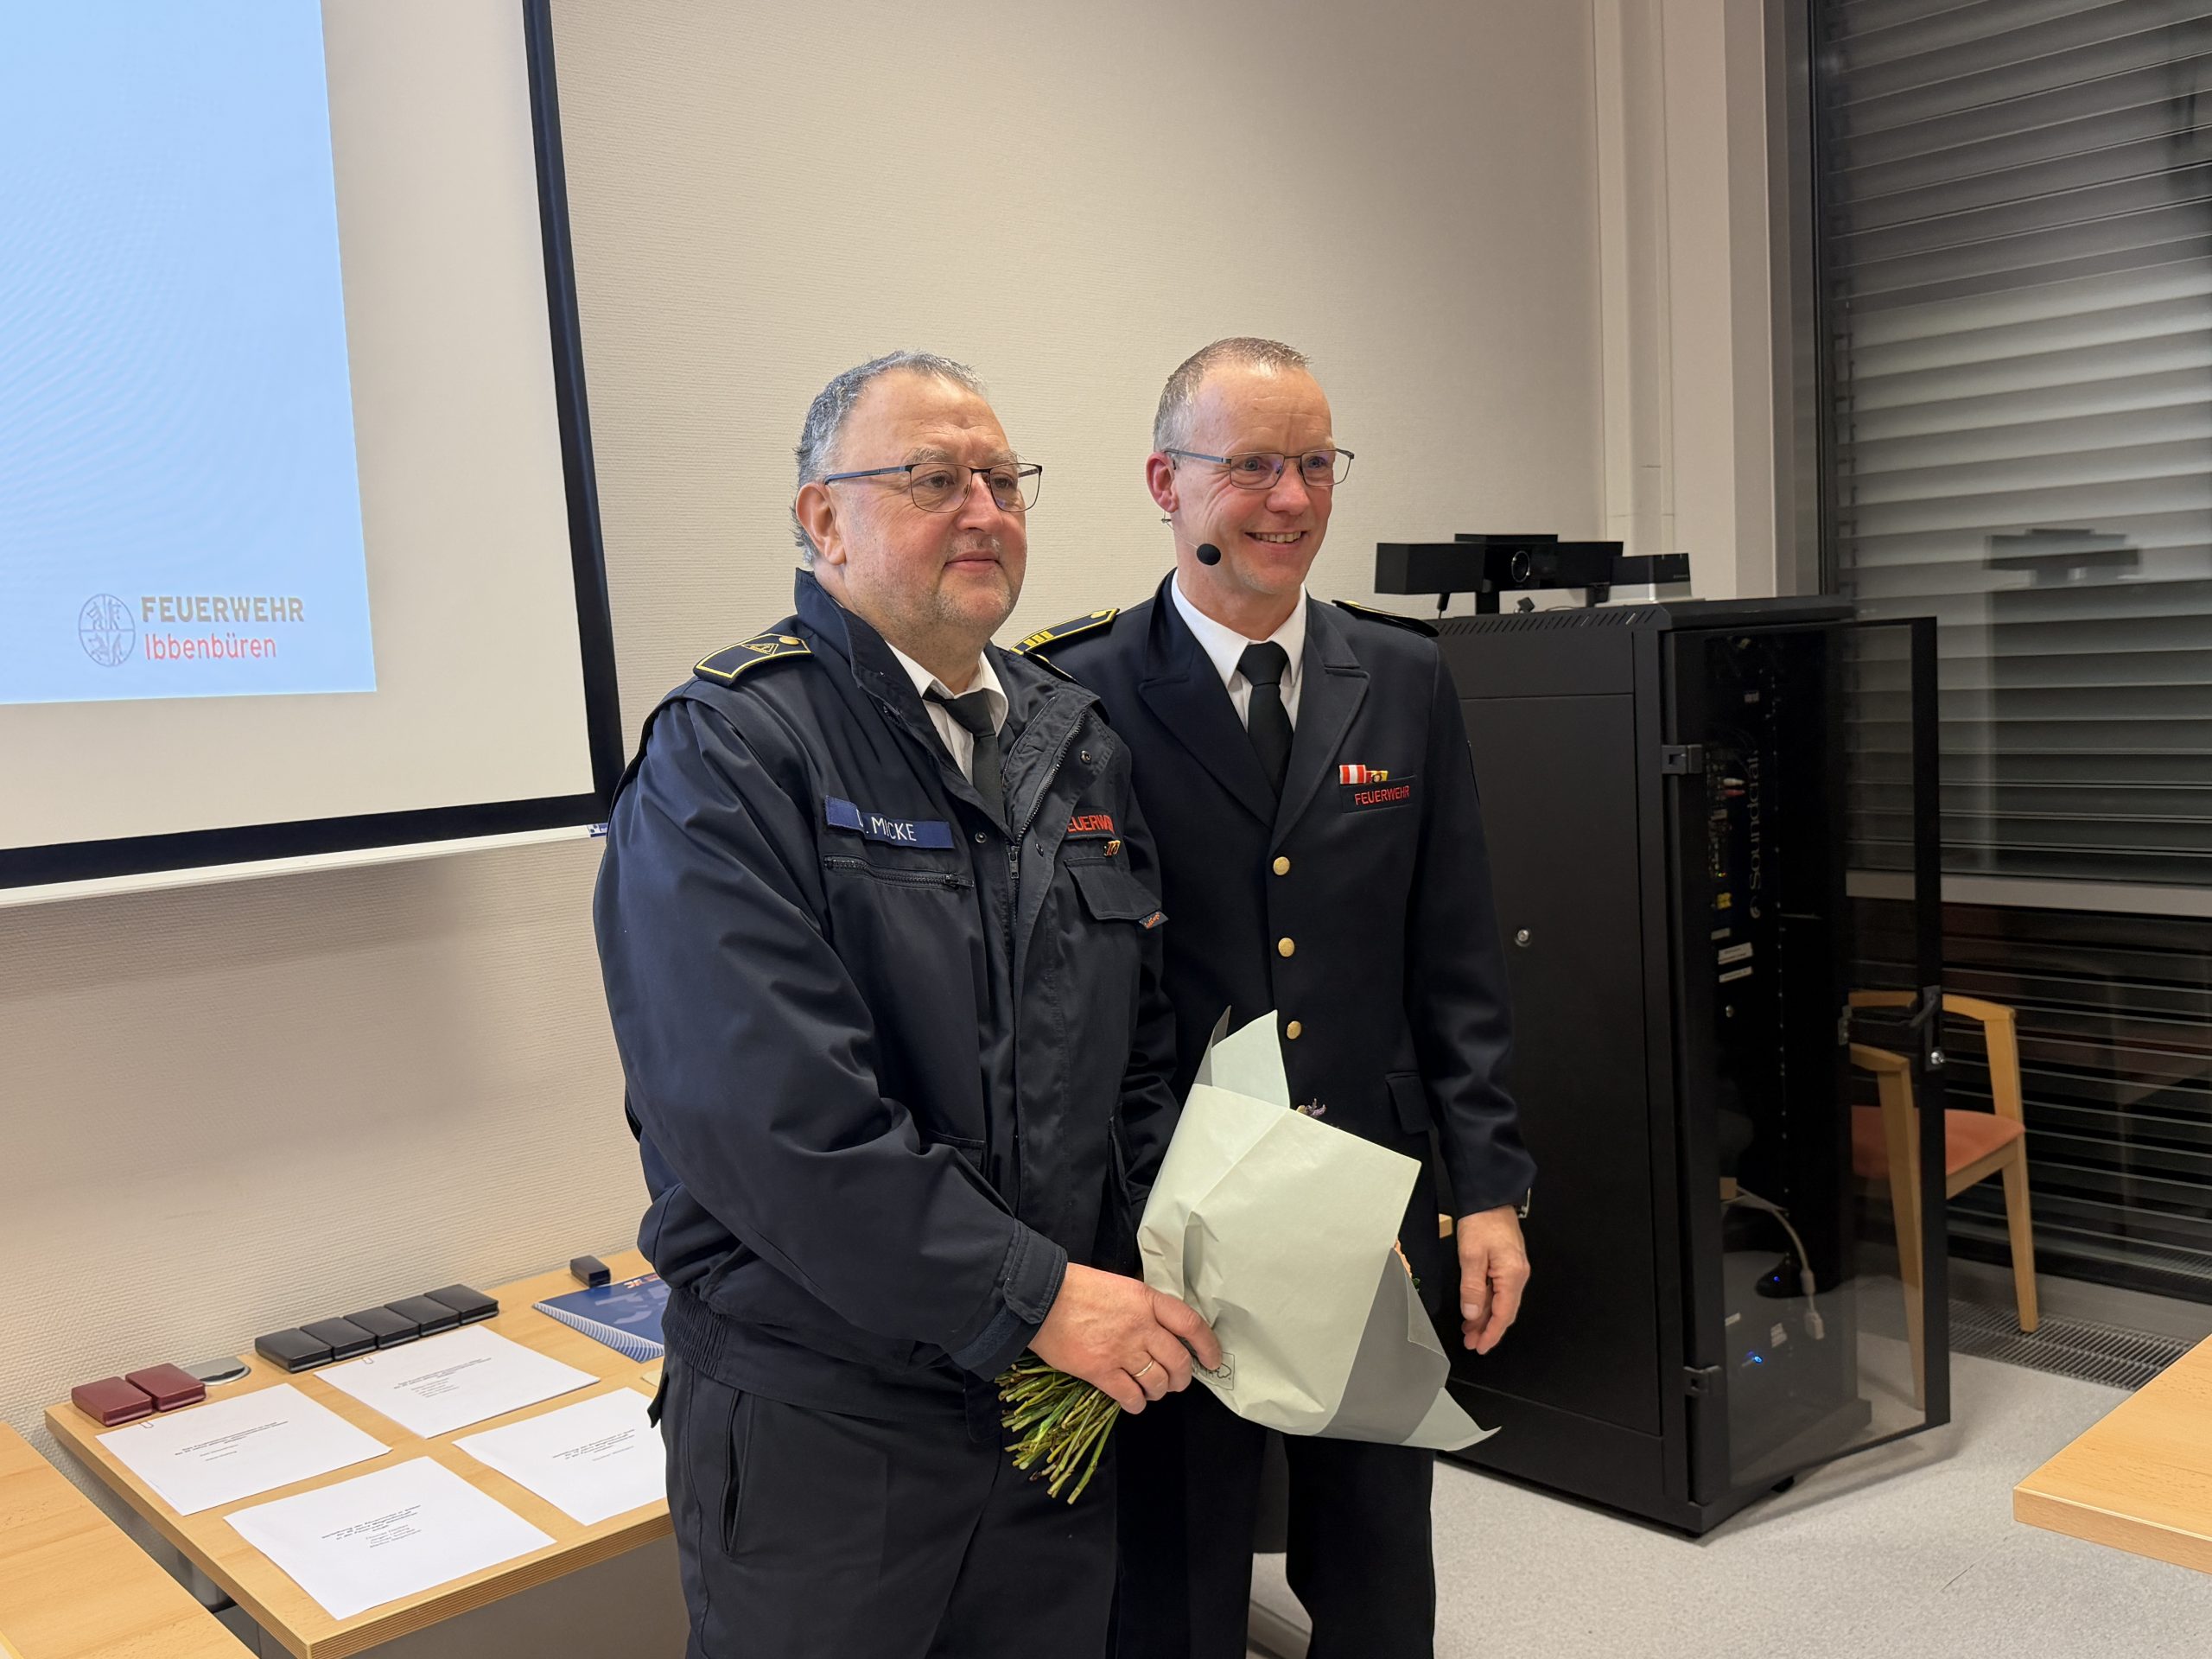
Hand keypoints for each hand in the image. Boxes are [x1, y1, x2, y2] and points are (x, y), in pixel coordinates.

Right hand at [1030, 1263, 1222, 1412]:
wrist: (1040, 1298)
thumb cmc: (1076, 1288)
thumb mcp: (1120, 1286)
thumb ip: (1142, 1306)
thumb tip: (1158, 1327)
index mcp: (1146, 1300)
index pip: (1190, 1324)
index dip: (1207, 1345)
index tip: (1212, 1359)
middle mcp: (1140, 1326)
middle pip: (1178, 1361)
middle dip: (1183, 1377)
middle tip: (1178, 1381)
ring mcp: (1122, 1350)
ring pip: (1158, 1382)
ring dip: (1159, 1391)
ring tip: (1152, 1389)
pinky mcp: (1100, 1371)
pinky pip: (1130, 1396)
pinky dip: (1136, 1403)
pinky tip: (1133, 1400)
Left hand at [1457, 1206, 1529, 1353]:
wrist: (1489, 1197)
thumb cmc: (1482, 1220)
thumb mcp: (1471, 1255)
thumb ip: (1472, 1287)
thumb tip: (1473, 1313)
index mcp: (1512, 1275)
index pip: (1503, 1315)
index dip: (1491, 1334)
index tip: (1480, 1346)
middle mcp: (1518, 1274)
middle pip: (1504, 1312)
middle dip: (1488, 1330)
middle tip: (1471, 1342)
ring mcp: (1514, 1269)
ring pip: (1501, 1302)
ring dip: (1486, 1317)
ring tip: (1469, 1330)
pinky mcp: (1508, 1263)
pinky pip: (1499, 1290)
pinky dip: (1487, 1302)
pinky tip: (1476, 1308)